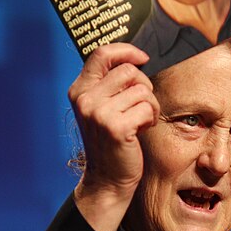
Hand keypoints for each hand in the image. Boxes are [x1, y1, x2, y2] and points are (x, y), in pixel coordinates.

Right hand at [68, 43, 159, 230]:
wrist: (107, 179)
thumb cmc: (111, 142)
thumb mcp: (102, 108)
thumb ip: (110, 84)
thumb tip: (136, 58)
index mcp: (79, 90)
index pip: (102, 53)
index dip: (126, 51)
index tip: (142, 58)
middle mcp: (85, 99)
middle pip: (128, 71)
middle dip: (144, 86)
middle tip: (141, 106)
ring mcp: (98, 113)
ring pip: (141, 90)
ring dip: (149, 105)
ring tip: (140, 121)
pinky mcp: (115, 127)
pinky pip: (147, 108)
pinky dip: (150, 118)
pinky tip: (141, 130)